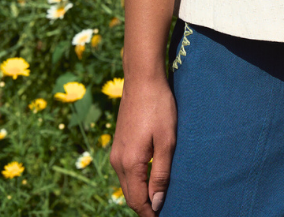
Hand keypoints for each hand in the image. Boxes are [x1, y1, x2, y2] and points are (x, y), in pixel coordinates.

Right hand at [110, 75, 176, 214]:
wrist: (142, 79)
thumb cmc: (159, 107)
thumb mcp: (167, 141)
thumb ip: (161, 174)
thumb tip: (157, 203)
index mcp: (130, 163)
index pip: (137, 201)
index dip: (150, 214)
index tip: (163, 216)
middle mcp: (118, 161)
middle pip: (130, 195)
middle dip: (145, 206)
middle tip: (164, 210)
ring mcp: (116, 152)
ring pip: (127, 184)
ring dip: (140, 194)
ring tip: (159, 197)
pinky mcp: (118, 144)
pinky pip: (125, 171)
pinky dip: (136, 180)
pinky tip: (150, 177)